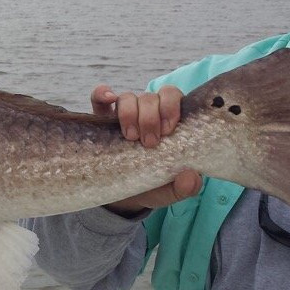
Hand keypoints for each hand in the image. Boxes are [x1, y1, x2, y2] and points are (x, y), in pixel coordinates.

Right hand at [90, 84, 201, 216]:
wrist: (124, 196)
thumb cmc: (153, 186)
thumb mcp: (171, 190)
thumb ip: (186, 186)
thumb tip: (191, 176)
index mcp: (169, 122)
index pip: (173, 97)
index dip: (171, 106)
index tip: (168, 130)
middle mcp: (148, 113)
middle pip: (150, 96)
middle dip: (150, 117)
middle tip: (149, 143)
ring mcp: (124, 114)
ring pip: (127, 97)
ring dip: (129, 113)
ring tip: (130, 137)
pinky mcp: (101, 119)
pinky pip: (98, 98)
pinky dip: (102, 94)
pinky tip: (108, 100)